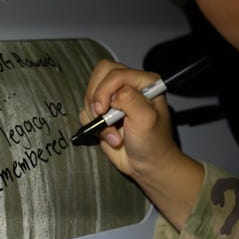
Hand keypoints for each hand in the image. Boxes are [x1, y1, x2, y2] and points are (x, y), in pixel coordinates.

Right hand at [79, 59, 178, 179]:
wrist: (147, 166)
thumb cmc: (153, 142)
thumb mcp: (146, 119)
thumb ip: (130, 99)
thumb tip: (111, 96)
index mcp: (143, 81)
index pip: (114, 73)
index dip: (105, 90)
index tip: (103, 110)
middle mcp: (128, 86)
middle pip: (99, 75)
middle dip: (96, 97)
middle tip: (102, 116)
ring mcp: (114, 100)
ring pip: (90, 94)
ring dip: (97, 117)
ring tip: (113, 134)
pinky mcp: (103, 114)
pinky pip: (86, 111)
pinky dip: (93, 126)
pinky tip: (109, 137)